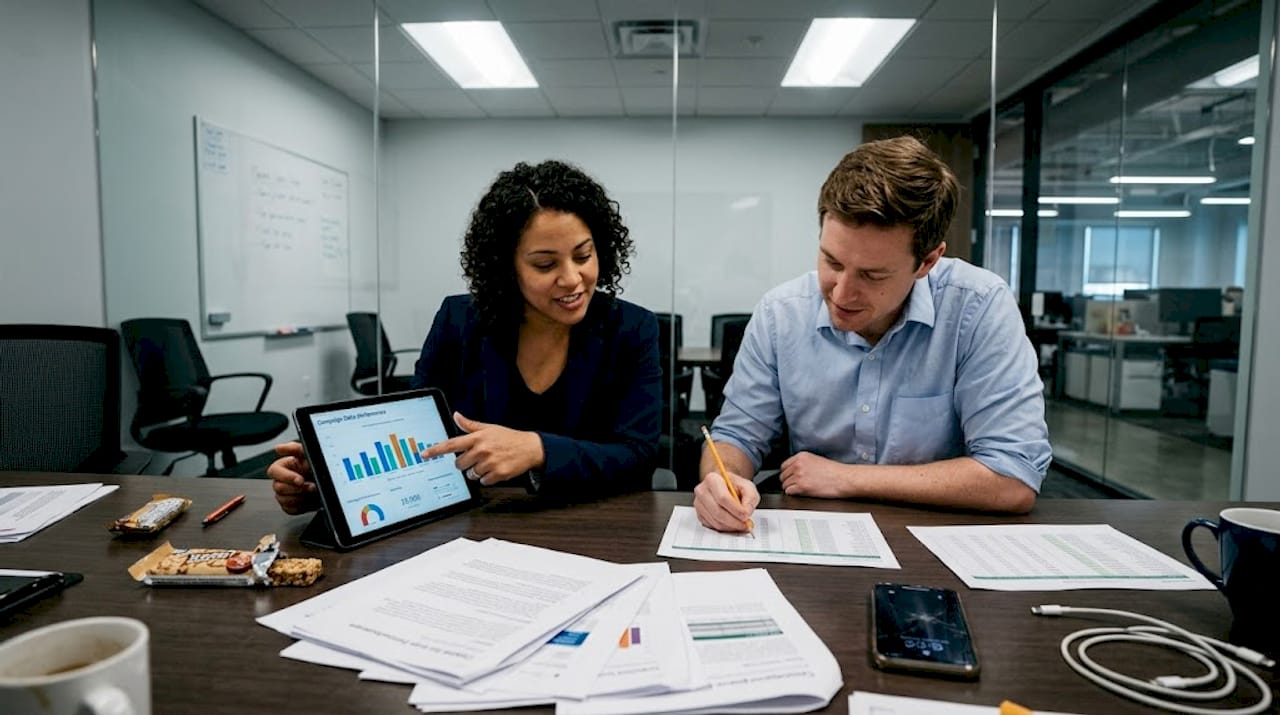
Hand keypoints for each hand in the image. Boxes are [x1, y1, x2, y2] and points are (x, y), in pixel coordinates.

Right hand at [267, 442, 318, 513]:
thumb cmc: (314, 465)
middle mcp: (280, 481)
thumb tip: (279, 448)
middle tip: (312, 487)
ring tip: (313, 493)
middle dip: (297, 489)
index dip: (287, 476)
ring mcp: (283, 494)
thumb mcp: (307, 453)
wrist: (326, 480)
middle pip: (279, 488)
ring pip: (283, 500)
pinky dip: (301, 506)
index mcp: (282, 467)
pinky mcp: (289, 505)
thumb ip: (294, 448)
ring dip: (300, 498)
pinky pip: (290, 509)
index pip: (274, 471)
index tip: (300, 479)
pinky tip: (309, 500)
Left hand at [421, 412, 543, 485]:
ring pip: (471, 474)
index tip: (424, 454)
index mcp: (477, 438)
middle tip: (475, 458)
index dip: (436, 450)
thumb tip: (456, 416)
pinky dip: (487, 478)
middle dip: (464, 463)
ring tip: (489, 463)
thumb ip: (470, 425)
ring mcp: (489, 463)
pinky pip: (483, 482)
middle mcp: (482, 450)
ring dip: (477, 471)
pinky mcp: (497, 474)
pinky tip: (495, 469)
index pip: (451, 444)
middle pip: (459, 464)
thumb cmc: (509, 438)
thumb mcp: (489, 428)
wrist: (530, 448)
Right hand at [693, 470, 758, 532]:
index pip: (723, 498)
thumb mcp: (748, 487)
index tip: (746, 515)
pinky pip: (712, 526)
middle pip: (718, 512)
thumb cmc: (735, 486)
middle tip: (745, 524)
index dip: (736, 509)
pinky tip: (732, 524)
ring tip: (740, 524)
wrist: (725, 487)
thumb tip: (746, 512)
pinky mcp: (699, 514)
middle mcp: (702, 491)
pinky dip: (724, 528)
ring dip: (730, 526)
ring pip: (715, 521)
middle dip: (734, 521)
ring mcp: (699, 504)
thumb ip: (750, 497)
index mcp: (713, 479)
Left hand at [779, 451, 850, 497]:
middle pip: (783, 476)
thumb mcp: (816, 460)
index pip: (784, 466)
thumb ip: (802, 463)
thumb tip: (793, 470)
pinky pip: (789, 492)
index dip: (787, 473)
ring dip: (791, 488)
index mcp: (801, 456)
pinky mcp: (802, 486)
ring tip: (801, 489)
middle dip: (788, 481)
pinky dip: (793, 494)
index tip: (790, 477)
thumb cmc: (834, 471)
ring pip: (785, 484)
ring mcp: (799, 475)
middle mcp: (798, 464)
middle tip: (796, 485)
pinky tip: (801, 493)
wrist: (843, 479)